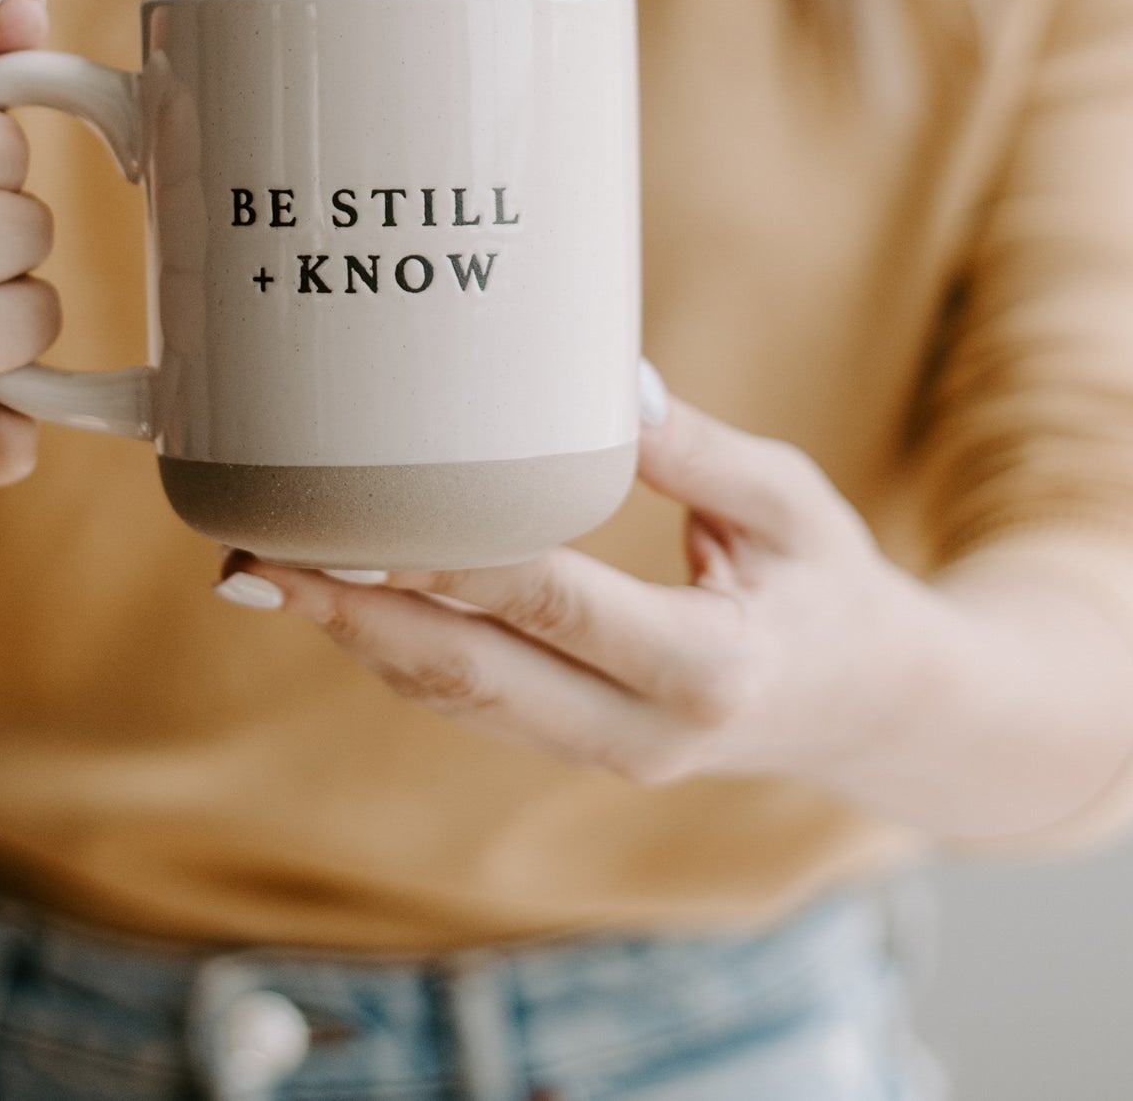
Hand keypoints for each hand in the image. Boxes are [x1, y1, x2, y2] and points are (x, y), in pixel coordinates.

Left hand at [217, 394, 942, 796]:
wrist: (878, 715)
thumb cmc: (837, 590)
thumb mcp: (790, 503)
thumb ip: (693, 449)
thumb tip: (598, 377)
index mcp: (705, 668)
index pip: (548, 605)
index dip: (443, 560)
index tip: (355, 513)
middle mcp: (643, 731)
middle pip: (471, 672)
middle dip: (354, 614)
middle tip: (254, 557)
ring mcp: (606, 755)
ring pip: (458, 699)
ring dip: (357, 638)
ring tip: (262, 572)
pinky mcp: (581, 748)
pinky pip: (475, 703)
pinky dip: (401, 652)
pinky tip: (339, 601)